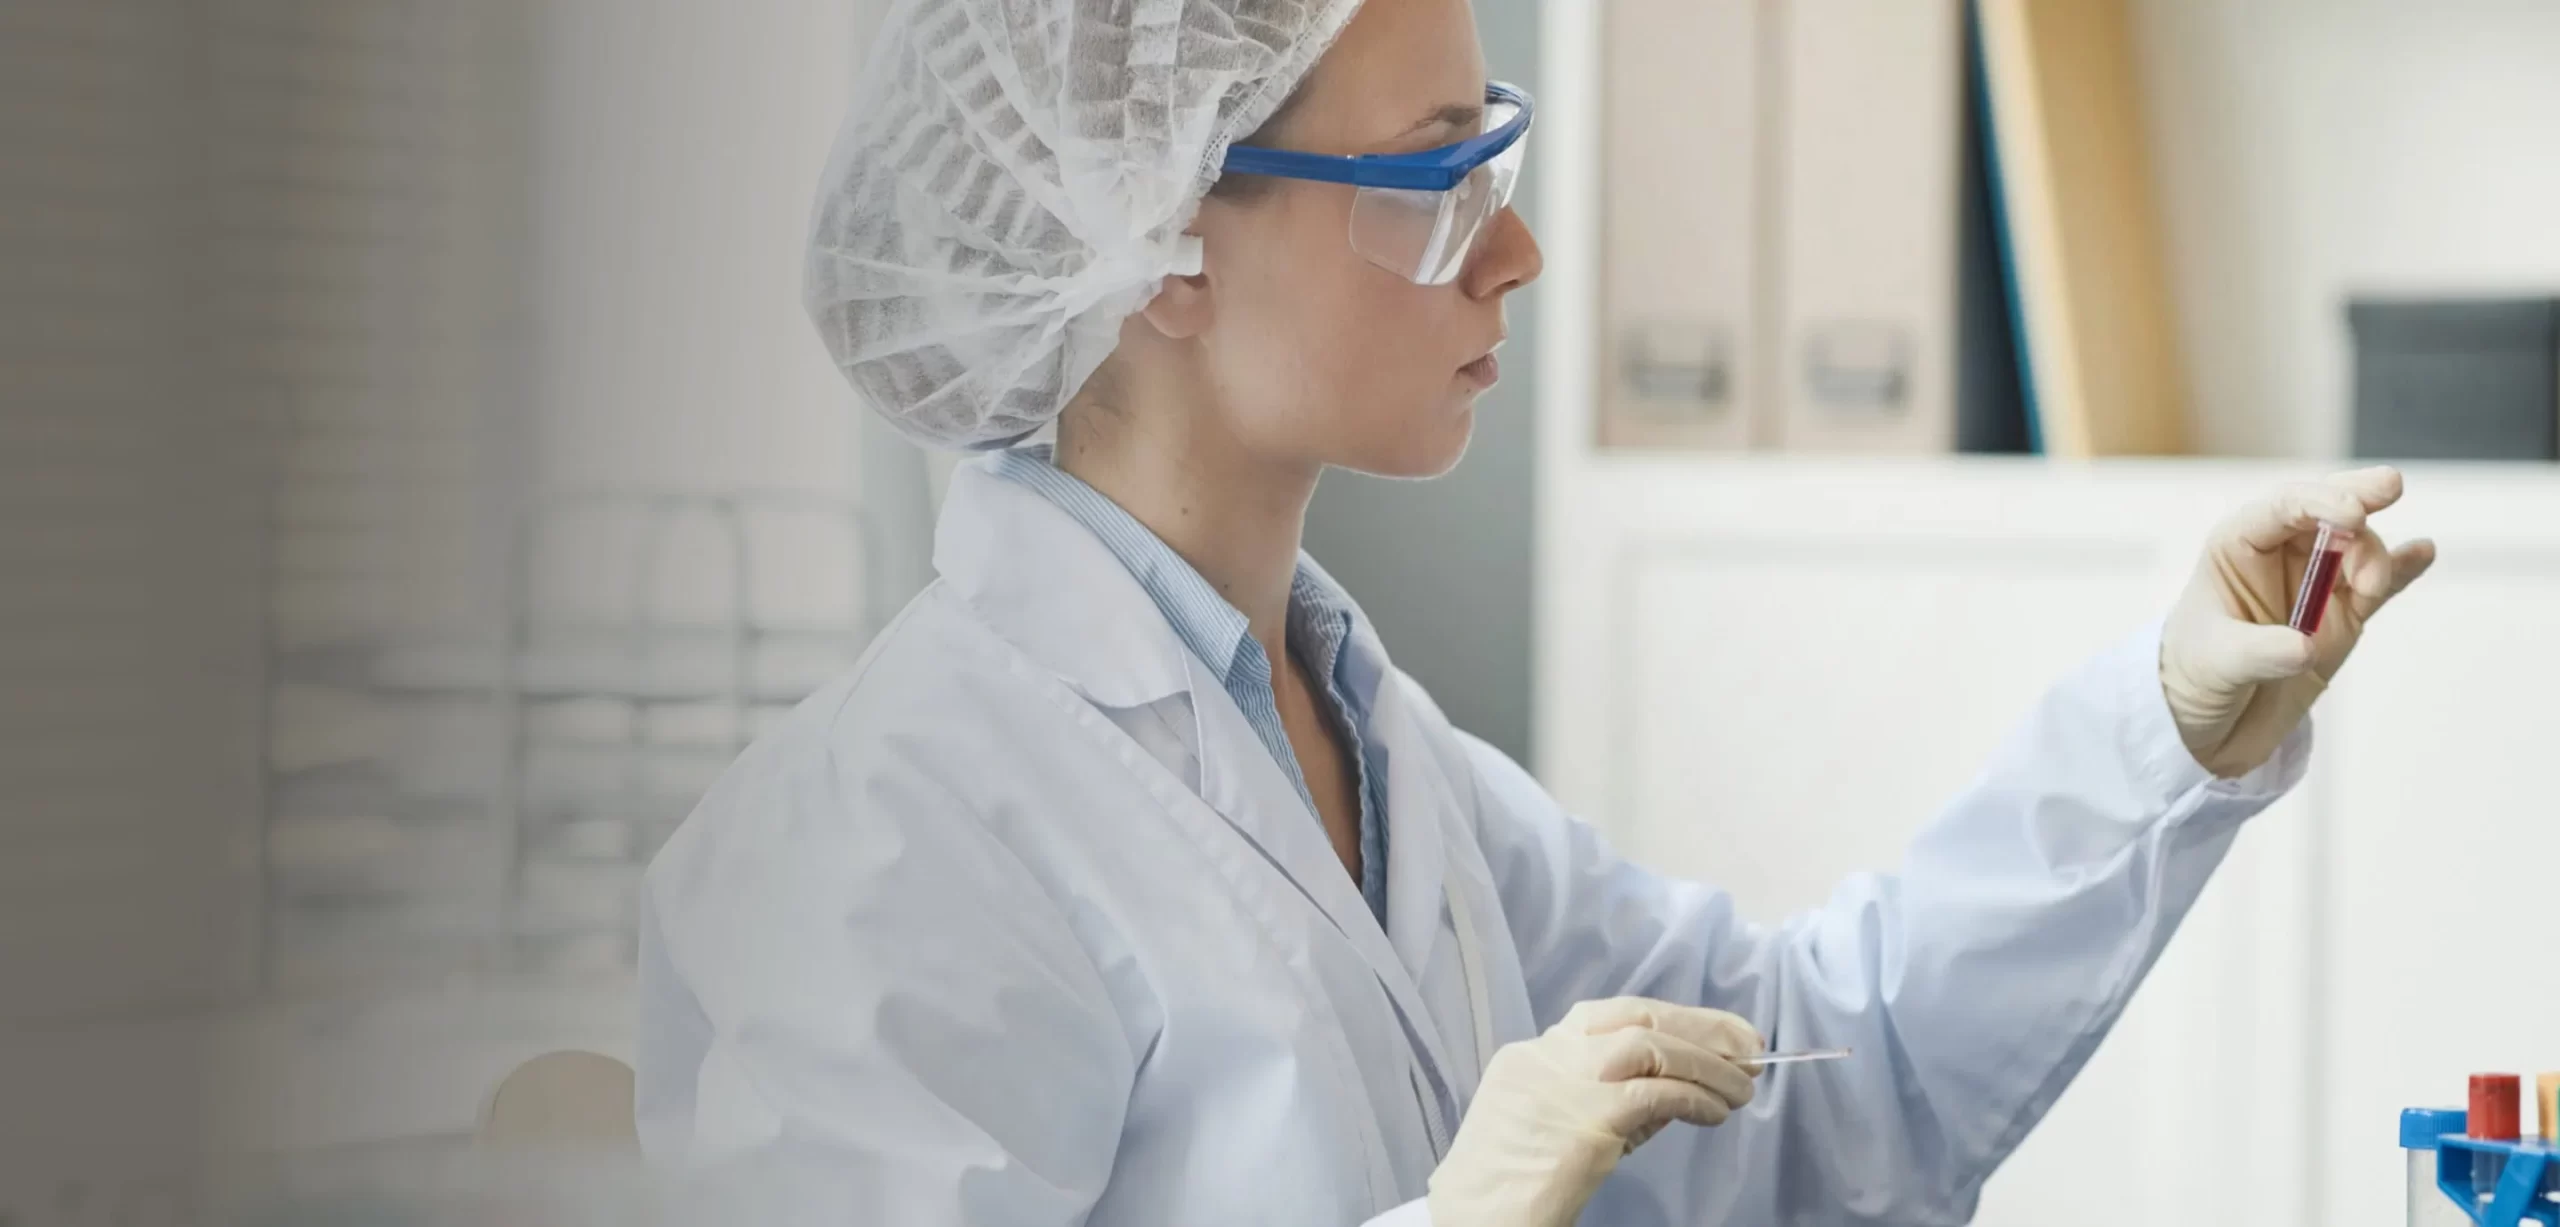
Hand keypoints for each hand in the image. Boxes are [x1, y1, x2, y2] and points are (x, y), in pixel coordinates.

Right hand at [1427, 998, 1760, 1226]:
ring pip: (1652, 1045)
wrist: (1472, 1222)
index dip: (1671, 1018)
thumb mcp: (1552, 1130)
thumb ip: (1605, 1103)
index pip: (1610, 1017)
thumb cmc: (1507, 1191)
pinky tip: (1715, 1114)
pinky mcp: (1587, 1120)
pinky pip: (1658, 1093)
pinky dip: (1697, 1098)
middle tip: (1747, 1046)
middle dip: (1701, 1027)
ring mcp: (1564, 1086)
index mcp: (1529, 1058)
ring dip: (1708, 1063)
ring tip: (1741, 1088)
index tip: (1715, 1033)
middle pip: (1636, 1017)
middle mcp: (1545, 1059)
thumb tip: (1678, 1087)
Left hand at [2160, 467, 2434, 777]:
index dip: (2318, 501)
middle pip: (2326, 511)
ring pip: (2358, 549)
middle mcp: (2280, 555)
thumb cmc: (2194, 675)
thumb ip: (2259, 652)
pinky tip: (2423, 552)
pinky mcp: (2343, 616)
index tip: (2352, 514)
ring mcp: (2316, 584)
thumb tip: (2305, 648)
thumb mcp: (2215, 664)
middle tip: (2390, 487)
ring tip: (2372, 587)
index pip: (2282, 507)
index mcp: (2237, 546)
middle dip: (2358, 495)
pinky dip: (2403, 568)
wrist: (2209, 720)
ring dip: (2375, 557)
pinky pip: (2380, 586)